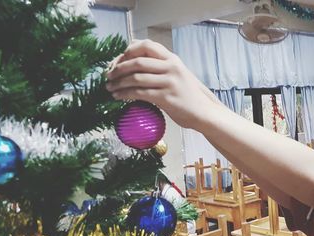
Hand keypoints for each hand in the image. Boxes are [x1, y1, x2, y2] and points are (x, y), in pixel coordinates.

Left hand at [106, 39, 220, 128]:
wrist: (204, 112)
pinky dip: (125, 94)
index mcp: (172, 59)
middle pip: (137, 61)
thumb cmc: (188, 96)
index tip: (117, 62)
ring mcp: (169, 82)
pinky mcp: (167, 97)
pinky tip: (118, 97)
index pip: (145, 45)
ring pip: (136, 77)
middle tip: (108, 76)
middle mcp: (171, 67)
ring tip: (110, 88)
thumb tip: (134, 65)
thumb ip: (161, 67)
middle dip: (118, 68)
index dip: (127, 51)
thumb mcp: (177, 74)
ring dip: (118, 82)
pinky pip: (140, 93)